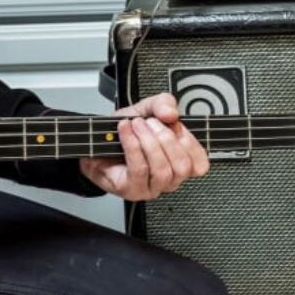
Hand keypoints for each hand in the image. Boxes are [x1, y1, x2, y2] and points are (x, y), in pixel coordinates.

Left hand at [79, 92, 208, 200]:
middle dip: (166, 138)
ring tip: (136, 125)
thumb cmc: (123, 132)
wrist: (95, 142)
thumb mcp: (146, 110)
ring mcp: (150, 187)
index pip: (200, 163)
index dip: (190, 142)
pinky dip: (132, 145)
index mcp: (177, 161)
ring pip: (162, 170)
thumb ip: (162, 104)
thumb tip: (172, 113)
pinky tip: (125, 131)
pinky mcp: (131, 189)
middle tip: (149, 123)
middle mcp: (167, 178)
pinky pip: (139, 169)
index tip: (174, 124)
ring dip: (148, 141)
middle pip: (182, 166)